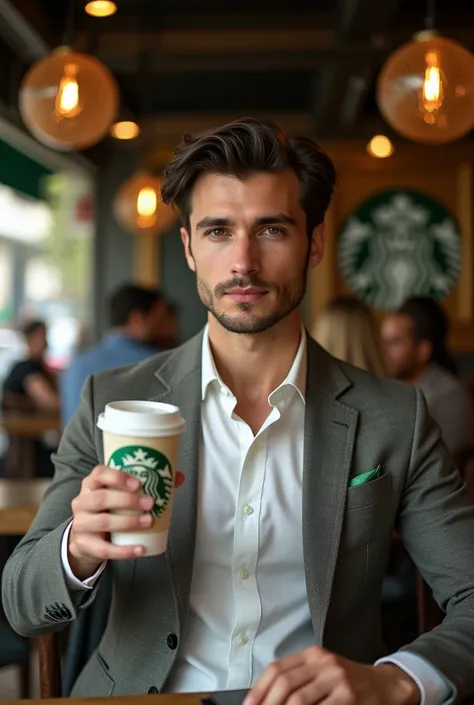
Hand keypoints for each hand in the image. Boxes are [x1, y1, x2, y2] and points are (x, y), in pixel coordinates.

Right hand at [68, 465, 184, 579]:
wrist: (87, 538)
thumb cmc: (109, 509)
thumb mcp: (120, 494)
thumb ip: (147, 484)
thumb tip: (178, 476)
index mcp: (91, 484)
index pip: (99, 473)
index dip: (117, 477)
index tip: (138, 483)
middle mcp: (82, 501)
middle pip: (101, 498)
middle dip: (127, 501)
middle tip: (150, 503)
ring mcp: (81, 523)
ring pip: (102, 522)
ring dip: (128, 522)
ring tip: (148, 521)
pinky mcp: (84, 545)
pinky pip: (104, 549)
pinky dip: (124, 551)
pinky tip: (140, 549)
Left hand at [247, 647, 419, 704]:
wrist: (385, 685)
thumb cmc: (349, 681)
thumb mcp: (323, 671)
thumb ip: (298, 679)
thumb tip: (267, 698)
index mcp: (313, 654)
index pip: (277, 669)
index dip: (259, 690)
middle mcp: (323, 662)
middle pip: (285, 683)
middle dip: (268, 704)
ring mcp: (337, 679)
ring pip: (299, 699)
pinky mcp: (349, 697)